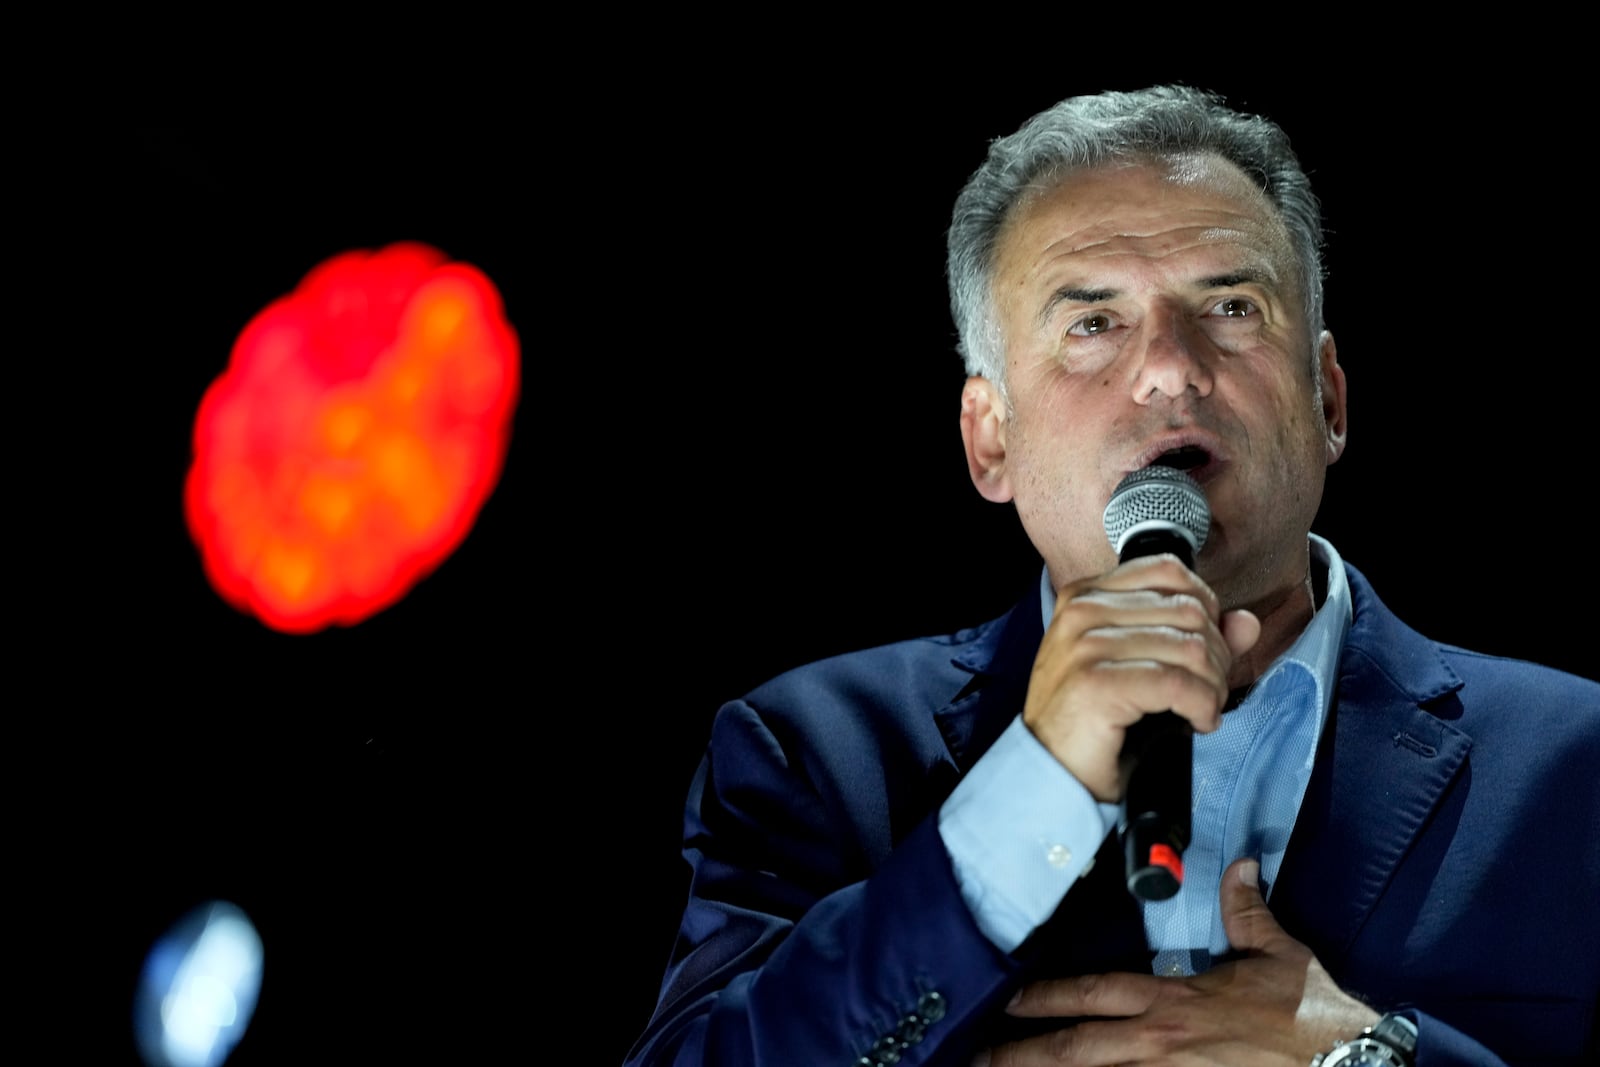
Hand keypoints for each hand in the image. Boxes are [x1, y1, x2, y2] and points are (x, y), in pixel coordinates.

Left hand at [977, 859, 1379, 1065]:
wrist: (1345, 1057)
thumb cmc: (1309, 1010)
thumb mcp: (1274, 950)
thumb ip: (1244, 910)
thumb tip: (1238, 868)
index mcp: (1170, 998)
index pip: (1089, 992)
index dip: (1041, 997)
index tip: (1006, 1001)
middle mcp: (1157, 1040)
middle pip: (1072, 1046)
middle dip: (1020, 1053)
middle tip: (977, 1058)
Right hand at [1024, 555, 1260, 800]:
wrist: (1054, 771)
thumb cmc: (1093, 720)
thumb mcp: (1144, 665)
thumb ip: (1195, 636)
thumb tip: (1246, 622)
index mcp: (1086, 594)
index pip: (1168, 571)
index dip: (1205, 611)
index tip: (1203, 651)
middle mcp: (1081, 610)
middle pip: (1188, 611)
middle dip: (1215, 657)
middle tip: (1206, 692)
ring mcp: (1085, 645)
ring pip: (1190, 647)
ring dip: (1212, 686)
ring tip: (1201, 709)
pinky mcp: (1096, 682)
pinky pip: (1178, 683)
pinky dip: (1202, 706)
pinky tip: (1198, 721)